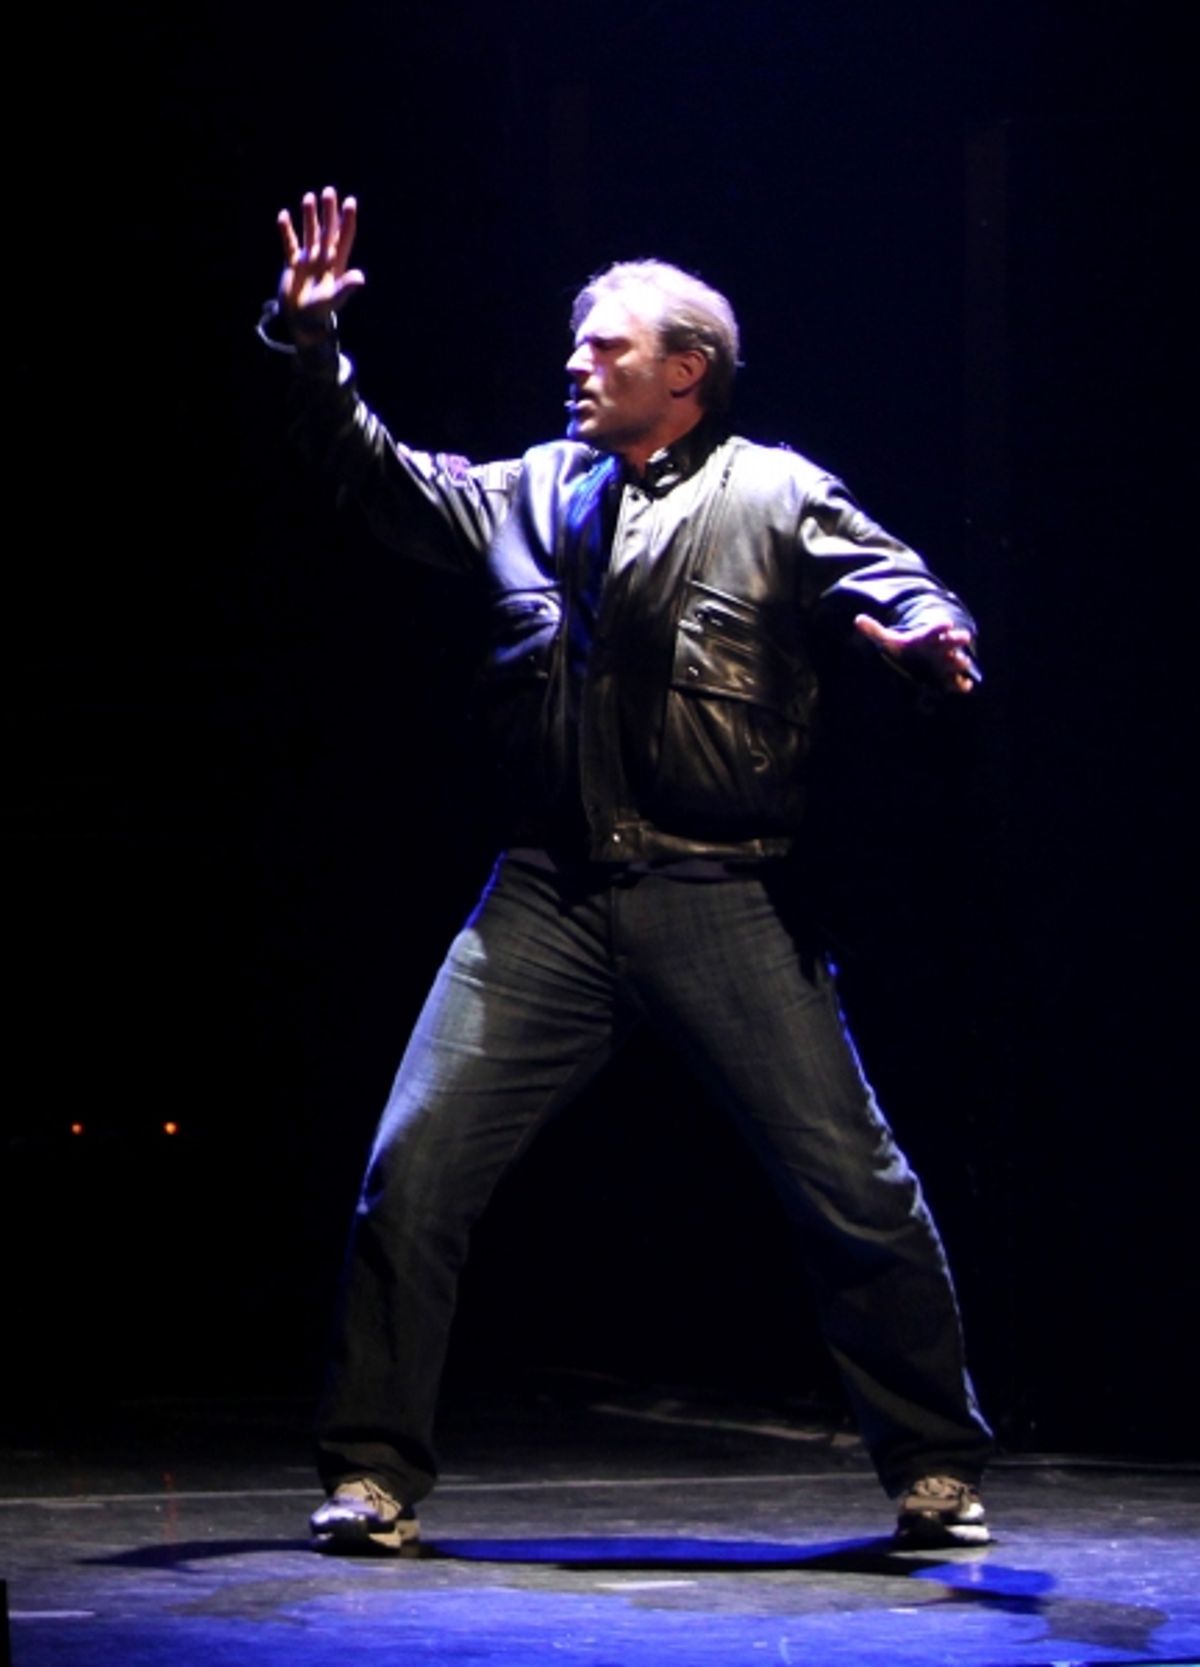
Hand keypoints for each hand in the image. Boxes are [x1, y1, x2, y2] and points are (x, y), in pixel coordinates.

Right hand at [276, 186, 364, 334]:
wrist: (301, 322)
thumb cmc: (320, 313)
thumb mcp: (334, 299)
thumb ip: (346, 287)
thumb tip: (361, 277)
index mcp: (336, 265)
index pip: (344, 238)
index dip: (347, 221)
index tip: (350, 202)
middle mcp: (323, 259)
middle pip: (327, 230)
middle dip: (328, 212)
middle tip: (329, 191)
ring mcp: (308, 260)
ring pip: (309, 233)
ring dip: (309, 216)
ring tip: (308, 197)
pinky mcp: (293, 265)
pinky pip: (289, 244)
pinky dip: (286, 231)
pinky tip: (283, 215)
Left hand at [854, 613, 981, 693]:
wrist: (918, 658)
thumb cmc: (905, 648)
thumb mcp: (889, 640)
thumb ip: (875, 631)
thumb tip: (857, 619)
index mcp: (926, 638)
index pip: (934, 630)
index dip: (940, 627)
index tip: (948, 623)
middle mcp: (940, 648)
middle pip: (950, 642)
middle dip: (956, 640)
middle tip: (964, 637)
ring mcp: (946, 662)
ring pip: (956, 661)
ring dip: (959, 662)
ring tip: (963, 662)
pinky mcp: (948, 677)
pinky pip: (956, 681)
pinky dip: (961, 684)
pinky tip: (965, 687)